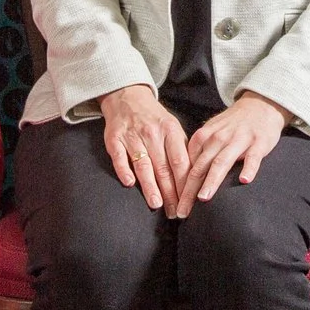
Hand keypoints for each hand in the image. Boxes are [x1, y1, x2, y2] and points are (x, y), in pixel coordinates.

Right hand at [100, 86, 189, 210]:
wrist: (127, 96)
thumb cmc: (154, 118)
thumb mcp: (172, 127)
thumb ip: (182, 150)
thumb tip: (195, 177)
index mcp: (170, 130)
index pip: (180, 161)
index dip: (185, 184)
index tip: (189, 202)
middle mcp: (152, 133)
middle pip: (163, 167)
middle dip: (170, 192)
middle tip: (175, 212)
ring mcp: (132, 135)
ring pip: (143, 164)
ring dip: (150, 186)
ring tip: (157, 204)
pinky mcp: (114, 138)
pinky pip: (120, 157)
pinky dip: (124, 170)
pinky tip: (130, 183)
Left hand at [171, 94, 287, 217]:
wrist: (260, 106)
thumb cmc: (233, 125)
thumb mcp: (211, 133)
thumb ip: (199, 152)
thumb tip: (183, 178)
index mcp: (203, 137)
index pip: (188, 165)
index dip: (180, 186)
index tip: (176, 205)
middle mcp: (218, 138)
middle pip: (200, 167)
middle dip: (189, 191)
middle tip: (183, 212)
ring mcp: (238, 140)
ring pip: (222, 162)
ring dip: (212, 180)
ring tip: (203, 198)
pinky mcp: (258, 143)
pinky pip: (252, 157)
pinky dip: (248, 168)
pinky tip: (244, 181)